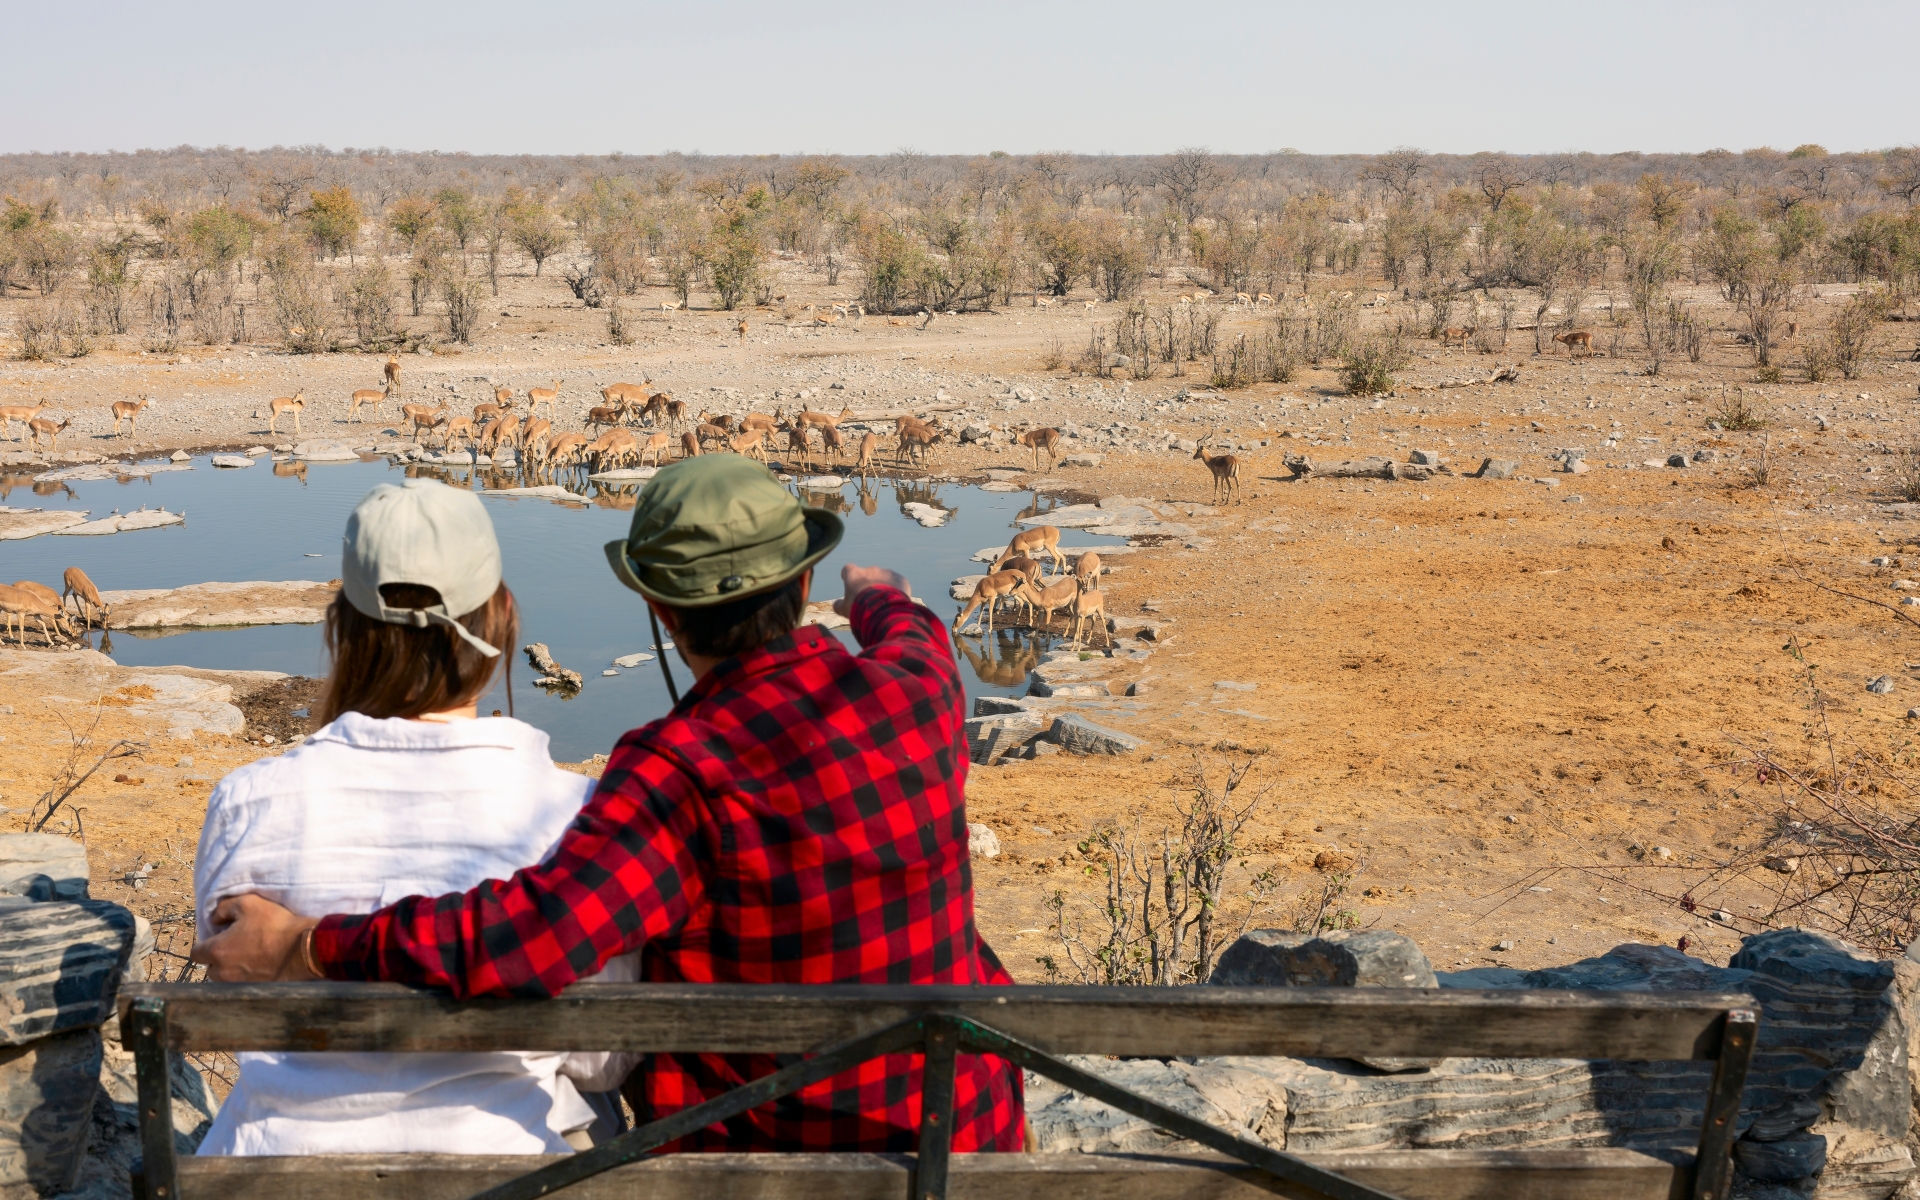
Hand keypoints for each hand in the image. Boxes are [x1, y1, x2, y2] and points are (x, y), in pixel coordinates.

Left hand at [191, 894, 320, 981]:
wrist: (302, 949)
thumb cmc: (273, 924)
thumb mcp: (247, 903)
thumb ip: (224, 908)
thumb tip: (215, 919)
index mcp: (217, 951)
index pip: (195, 953)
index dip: (205, 943)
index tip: (219, 935)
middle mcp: (223, 972)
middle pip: (210, 968)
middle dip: (218, 958)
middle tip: (235, 945)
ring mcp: (238, 983)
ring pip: (225, 977)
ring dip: (231, 968)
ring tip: (249, 955)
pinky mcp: (253, 989)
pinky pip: (241, 983)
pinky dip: (246, 976)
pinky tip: (260, 964)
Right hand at [834, 563, 909, 616]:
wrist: (883, 609)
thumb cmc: (859, 608)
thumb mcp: (845, 609)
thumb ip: (839, 605)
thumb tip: (836, 605)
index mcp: (854, 574)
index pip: (848, 570)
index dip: (848, 576)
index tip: (848, 580)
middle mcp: (870, 570)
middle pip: (868, 575)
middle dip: (868, 584)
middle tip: (869, 599)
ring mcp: (886, 573)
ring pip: (884, 579)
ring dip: (883, 587)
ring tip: (883, 603)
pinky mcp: (900, 579)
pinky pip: (897, 584)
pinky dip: (896, 591)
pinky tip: (894, 602)